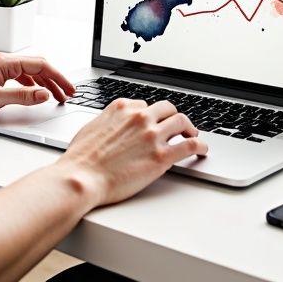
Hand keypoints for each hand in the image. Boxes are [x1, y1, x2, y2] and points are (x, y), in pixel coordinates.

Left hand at [0, 53, 75, 117]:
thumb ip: (22, 97)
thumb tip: (45, 94)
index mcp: (5, 63)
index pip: (41, 66)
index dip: (58, 78)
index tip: (69, 90)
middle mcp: (3, 62)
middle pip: (37, 68)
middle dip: (55, 80)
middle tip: (67, 94)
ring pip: (29, 73)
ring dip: (44, 84)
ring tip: (55, 96)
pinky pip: (19, 77)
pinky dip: (31, 85)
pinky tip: (34, 94)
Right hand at [57, 99, 208, 206]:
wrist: (81, 177)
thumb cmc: (81, 159)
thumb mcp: (92, 128)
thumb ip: (108, 122)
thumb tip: (114, 125)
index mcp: (121, 108)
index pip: (144, 104)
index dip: (151, 115)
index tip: (155, 122)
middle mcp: (139, 117)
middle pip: (167, 108)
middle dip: (173, 117)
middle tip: (177, 127)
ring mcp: (152, 135)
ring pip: (182, 122)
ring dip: (190, 129)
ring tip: (193, 136)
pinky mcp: (161, 156)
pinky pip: (190, 145)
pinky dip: (200, 146)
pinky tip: (202, 150)